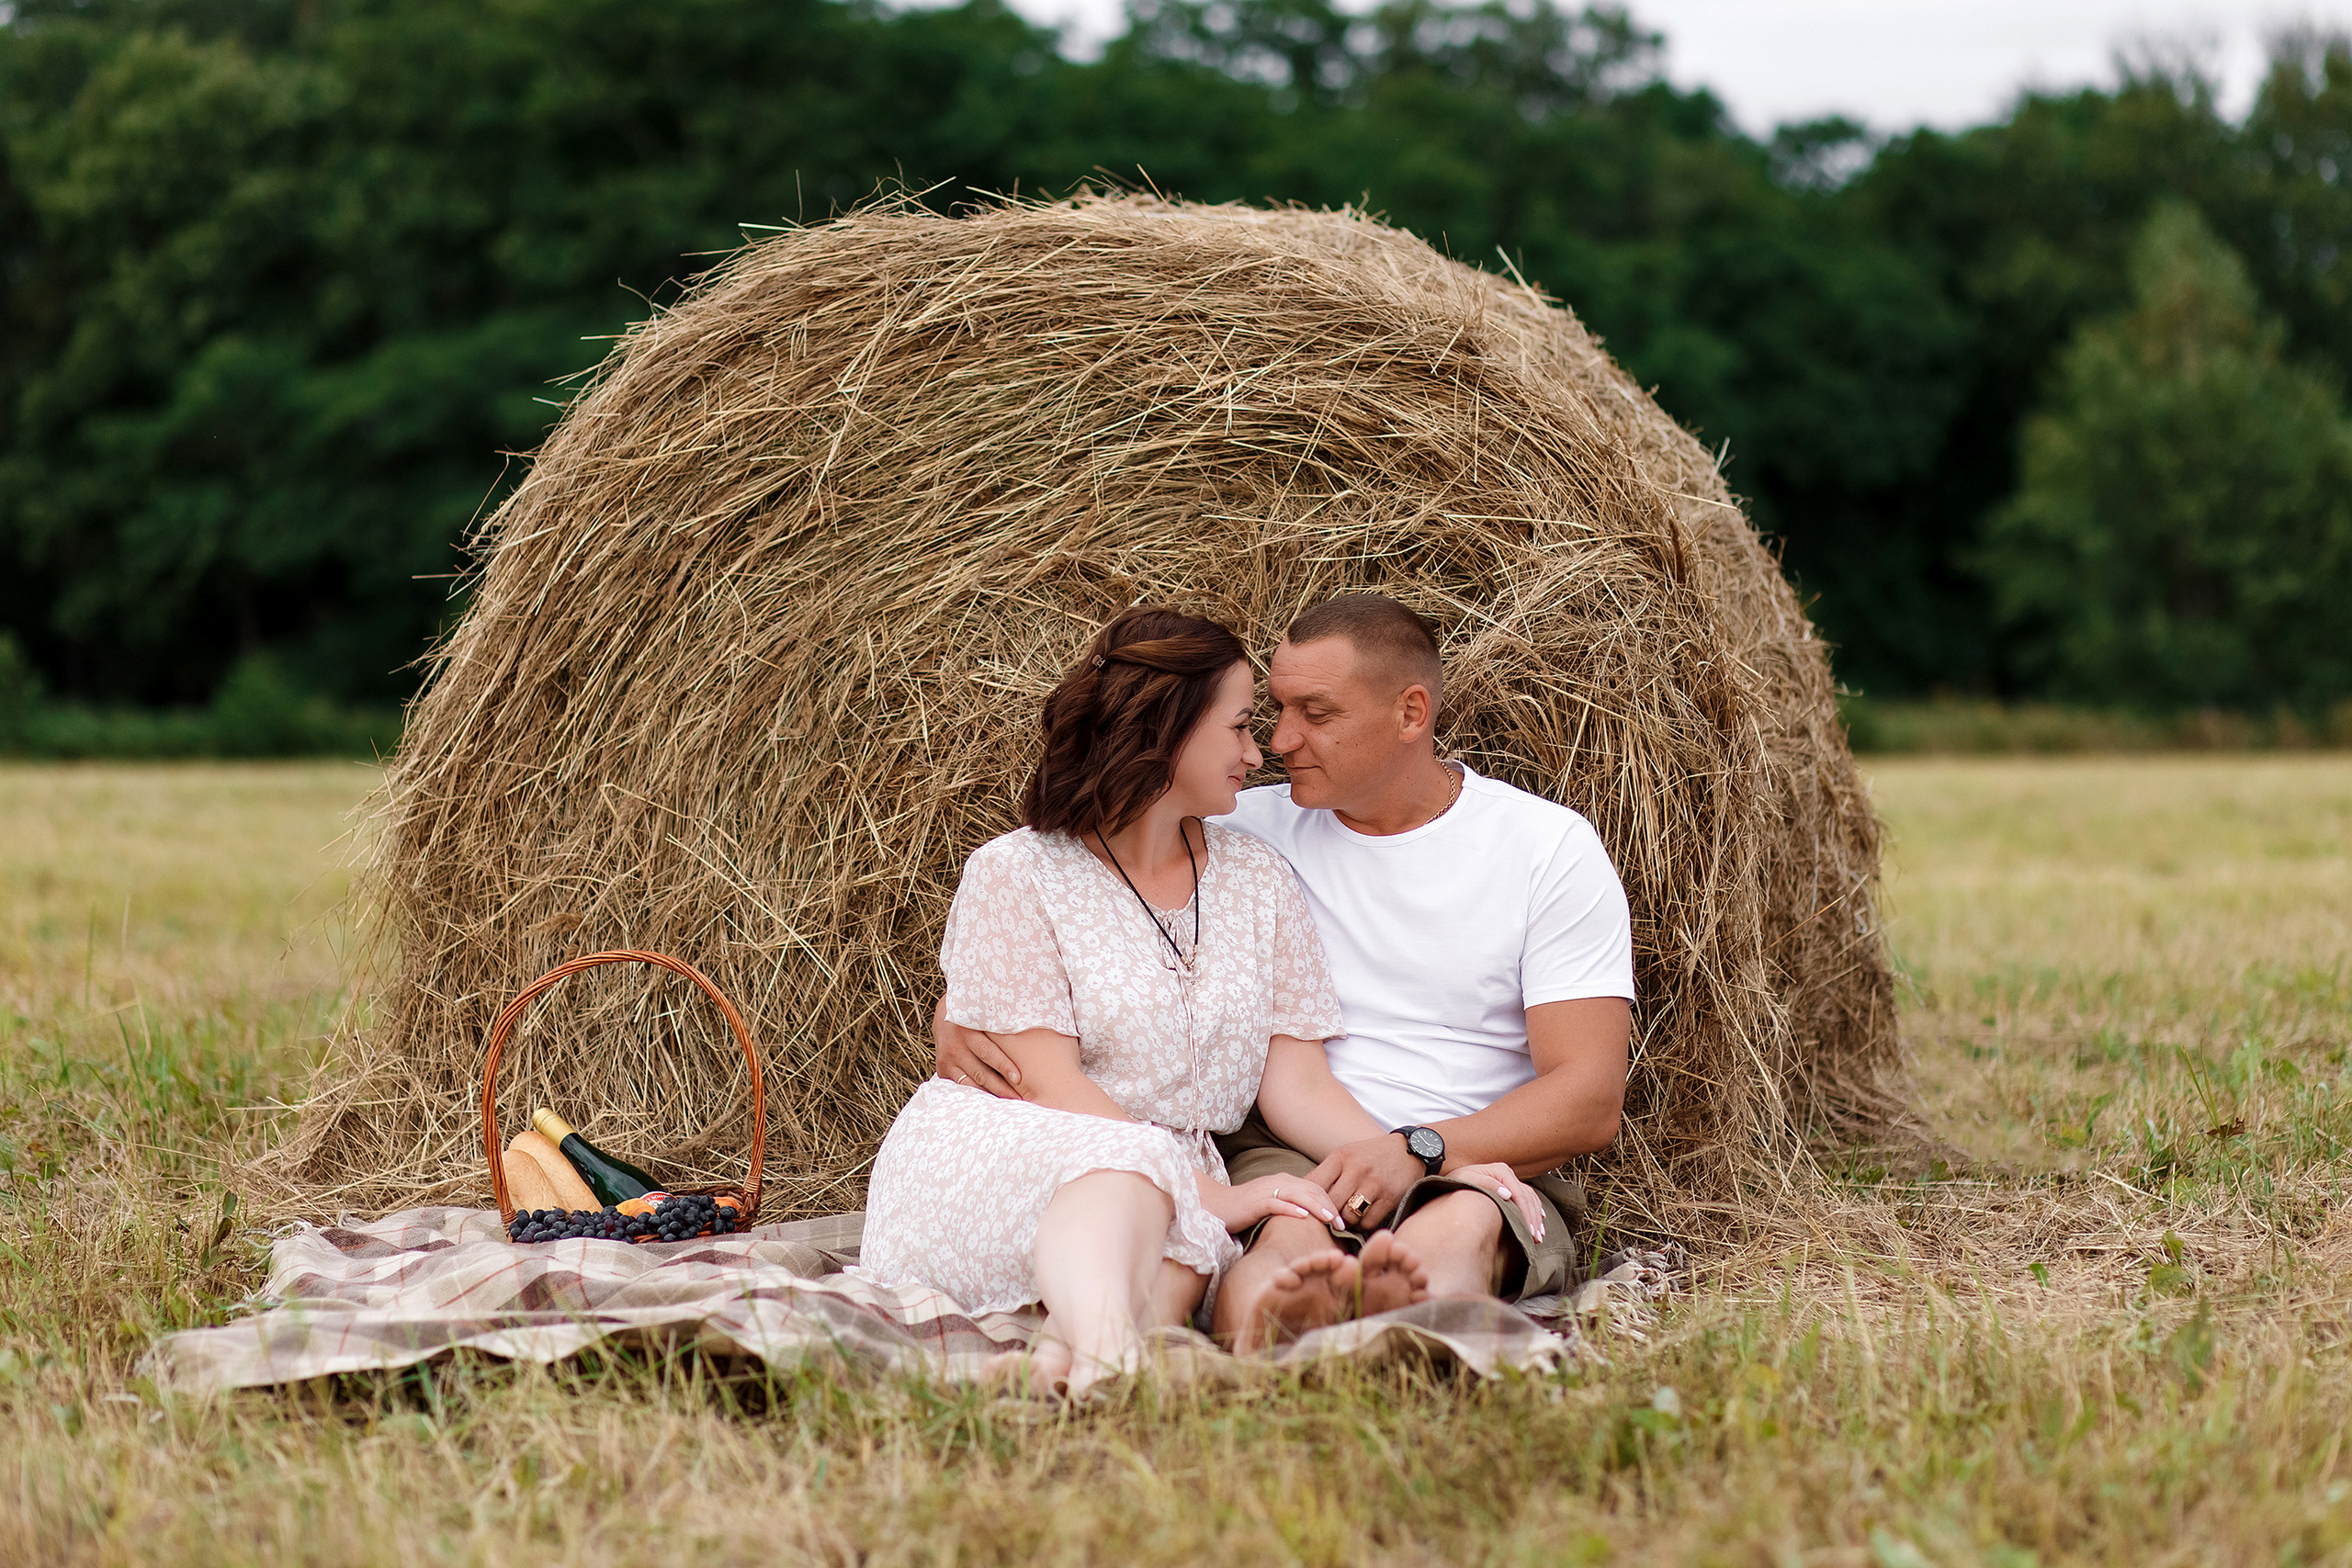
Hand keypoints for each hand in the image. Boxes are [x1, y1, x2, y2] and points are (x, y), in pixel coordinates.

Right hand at [932, 1001, 1021, 1097]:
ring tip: (1009, 1104)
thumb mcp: (986, 1013)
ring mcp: (947, 1060)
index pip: (987, 1052)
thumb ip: (1001, 1022)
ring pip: (971, 1084)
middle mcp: (955, 1046)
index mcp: (967, 1030)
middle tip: (1019, 1100)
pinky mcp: (943, 1069)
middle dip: (1001, 1088)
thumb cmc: (977, 1014)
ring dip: (990, 1095)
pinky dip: (977, 1093)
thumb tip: (1033, 1023)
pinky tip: (992, 1101)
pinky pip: (962, 1086)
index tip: (1018, 1078)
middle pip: (981, 1073)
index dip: (1003, 1066)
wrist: (945, 1015)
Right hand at [1199, 1172, 1342, 1233]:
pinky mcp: (1254, 1202)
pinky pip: (1275, 1203)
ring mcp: (1266, 1190)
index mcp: (1285, 1181)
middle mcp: (1278, 1181)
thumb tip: (1314, 1221)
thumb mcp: (1272, 1205)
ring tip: (1330, 1219)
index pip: (1315, 1188)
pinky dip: (1290, 1208)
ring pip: (1297, 1194)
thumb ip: (1291, 1206)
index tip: (1344, 1220)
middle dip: (1329, 1205)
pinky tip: (1302, 1216)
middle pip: (1311, 1190)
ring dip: (1316, 1207)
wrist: (1214, 1205)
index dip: (1331, 1202)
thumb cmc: (1244, 1209)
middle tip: (1343, 1223)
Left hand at [1306, 1132, 1423, 1229]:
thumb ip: (1327, 1174)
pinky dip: (1363, 1224)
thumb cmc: (1371, 1155)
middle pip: (1330, 1204)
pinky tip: (1363, 1217)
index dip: (1307, 1201)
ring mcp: (1373, 1184)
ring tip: (1346, 1218)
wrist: (1411, 1150)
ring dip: (1345, 1222)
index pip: (1313, 1184)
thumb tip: (1302, 1197)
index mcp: (1341, 1157)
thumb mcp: (1347, 1155)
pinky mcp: (1389, 1198)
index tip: (1306, 1209)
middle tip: (1326, 1220)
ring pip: (1348, 1216)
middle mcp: (1356, 1169)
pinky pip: (1368, 1222)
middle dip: (1326, 1215)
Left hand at [1442, 1160, 1548, 1245]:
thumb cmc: (1456, 1181)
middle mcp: (1507, 1174)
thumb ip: (1486, 1184)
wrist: (1451, 1179)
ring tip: (1539, 1235)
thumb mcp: (1466, 1180)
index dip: (1526, 1214)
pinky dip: (1534, 1210)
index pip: (1520, 1194)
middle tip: (1537, 1238)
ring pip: (1530, 1198)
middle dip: (1533, 1219)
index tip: (1529, 1231)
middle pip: (1527, 1198)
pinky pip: (1527, 1198)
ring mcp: (1509, 1180)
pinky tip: (1539, 1220)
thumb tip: (1507, 1193)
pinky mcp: (1508, 1187)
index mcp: (1500, 1171)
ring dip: (1536, 1217)